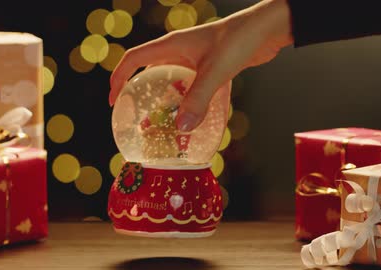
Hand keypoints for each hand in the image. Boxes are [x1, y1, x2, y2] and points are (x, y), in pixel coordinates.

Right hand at [109, 0, 293, 130]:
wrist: (267, 30)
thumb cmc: (239, 40)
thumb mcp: (215, 72)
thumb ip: (198, 100)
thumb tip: (181, 128)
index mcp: (171, 46)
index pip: (134, 59)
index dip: (119, 78)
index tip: (113, 100)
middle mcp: (179, 52)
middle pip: (150, 73)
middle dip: (142, 95)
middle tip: (138, 118)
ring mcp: (195, 60)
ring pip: (172, 83)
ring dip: (167, 102)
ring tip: (165, 124)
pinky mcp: (210, 69)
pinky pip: (193, 88)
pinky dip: (191, 104)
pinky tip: (198, 121)